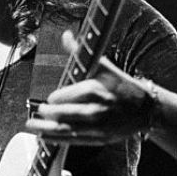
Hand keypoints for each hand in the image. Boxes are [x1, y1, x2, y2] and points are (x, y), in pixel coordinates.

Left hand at [25, 29, 156, 144]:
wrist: (146, 109)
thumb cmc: (122, 85)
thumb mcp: (102, 66)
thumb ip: (80, 52)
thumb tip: (66, 35)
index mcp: (94, 89)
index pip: (64, 96)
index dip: (54, 98)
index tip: (51, 98)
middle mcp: (95, 110)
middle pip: (61, 114)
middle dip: (47, 113)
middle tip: (39, 111)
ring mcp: (97, 127)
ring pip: (64, 130)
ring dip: (44, 129)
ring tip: (30, 126)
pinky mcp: (99, 139)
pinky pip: (73, 141)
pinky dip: (57, 139)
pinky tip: (45, 137)